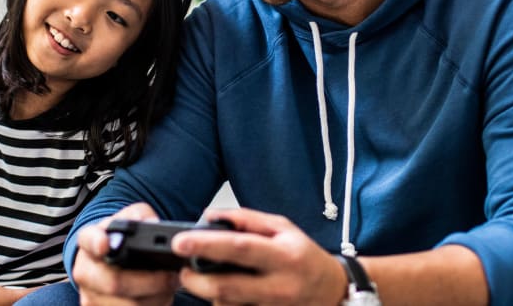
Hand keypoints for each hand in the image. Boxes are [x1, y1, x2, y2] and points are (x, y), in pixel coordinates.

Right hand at [72, 203, 180, 305]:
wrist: (114, 263)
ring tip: (169, 285)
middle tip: (171, 276)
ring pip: (128, 305)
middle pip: (114, 282)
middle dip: (149, 281)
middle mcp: (84, 270)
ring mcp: (90, 296)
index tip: (105, 244)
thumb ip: (141, 215)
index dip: (96, 242)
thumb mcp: (133, 219)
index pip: (89, 239)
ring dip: (156, 297)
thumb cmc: (124, 238)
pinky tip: (159, 296)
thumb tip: (150, 223)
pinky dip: (153, 305)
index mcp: (89, 240)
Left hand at [171, 208, 347, 304]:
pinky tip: (229, 290)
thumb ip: (247, 219)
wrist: (331, 291)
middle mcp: (278, 285)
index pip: (239, 248)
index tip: (181, 242)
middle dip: (195, 279)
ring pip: (225, 303)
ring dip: (208, 291)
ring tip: (210, 277)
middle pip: (225, 287)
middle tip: (183, 269)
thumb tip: (211, 216)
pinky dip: (223, 301)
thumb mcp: (283, 228)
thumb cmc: (304, 256)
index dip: (206, 245)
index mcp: (283, 255)